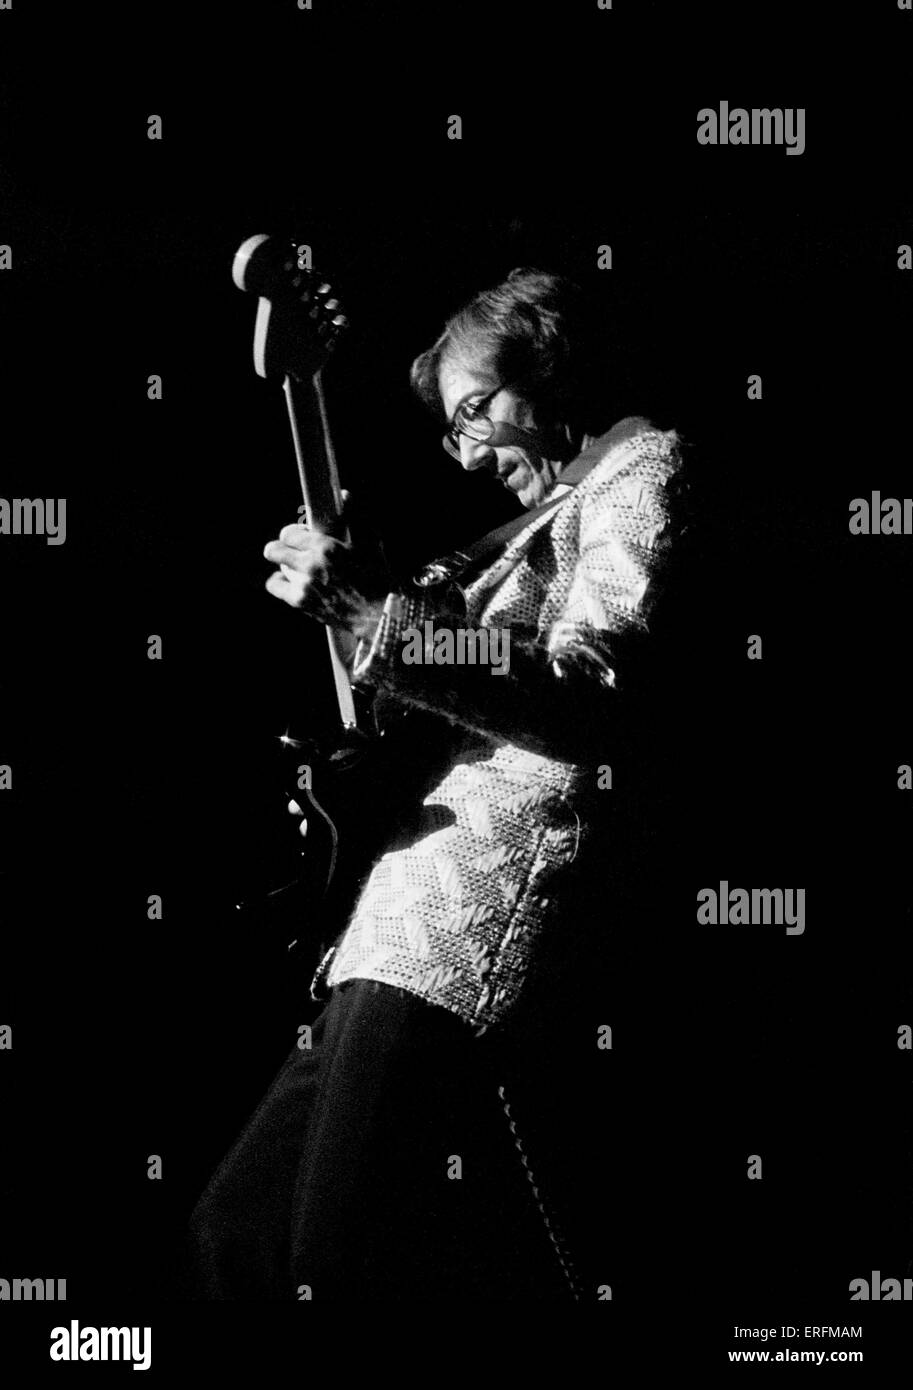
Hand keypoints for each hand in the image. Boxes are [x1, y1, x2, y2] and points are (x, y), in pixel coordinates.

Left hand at [263, 515, 387, 630]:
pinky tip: (291, 583)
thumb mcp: (371, 543)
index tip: (303, 536)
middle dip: (281, 547)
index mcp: (326, 547)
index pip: (289, 533)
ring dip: (284, 566)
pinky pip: (276, 586)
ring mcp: (303, 586)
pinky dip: (281, 583)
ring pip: (276, 568)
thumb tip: (346, 495)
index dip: (294, 533)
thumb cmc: (377, 578)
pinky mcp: (300, 602)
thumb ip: (356, 516)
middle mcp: (311, 565)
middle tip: (294, 551)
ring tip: (297, 569)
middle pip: (274, 550)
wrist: (377, 615)